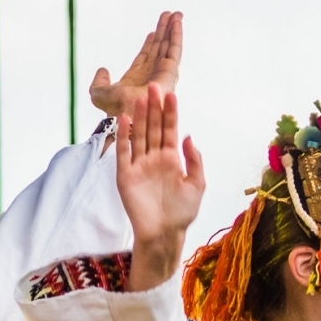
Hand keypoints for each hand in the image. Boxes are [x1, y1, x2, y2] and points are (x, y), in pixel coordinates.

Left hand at [90, 12, 183, 118]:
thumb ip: (99, 81)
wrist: (128, 111)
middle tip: (168, 16)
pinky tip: (177, 22)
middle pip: (159, 47)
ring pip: (169, 46)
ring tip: (176, 14)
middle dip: (164, 32)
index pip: (146, 56)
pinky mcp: (171, 71)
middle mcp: (151, 74)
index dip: (150, 43)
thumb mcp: (98, 93)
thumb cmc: (113, 107)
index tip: (153, 32)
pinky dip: (177, 35)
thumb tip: (103, 69)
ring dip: (173, 29)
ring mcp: (162, 72)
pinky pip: (175, 49)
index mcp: (136, 77)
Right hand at [118, 86, 204, 291]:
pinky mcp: (125, 176)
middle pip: (153, 128)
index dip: (171, 112)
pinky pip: (123, 152)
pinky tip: (124, 120)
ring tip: (139, 98)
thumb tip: (187, 136)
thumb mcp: (197, 184)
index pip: (170, 130)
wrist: (164, 233)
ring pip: (138, 136)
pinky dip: (123, 136)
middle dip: (154, 108)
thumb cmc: (182, 213)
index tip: (171, 94)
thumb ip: (194, 160)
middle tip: (153, 87)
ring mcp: (139, 166)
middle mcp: (154, 159)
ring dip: (138, 117)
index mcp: (172, 159)